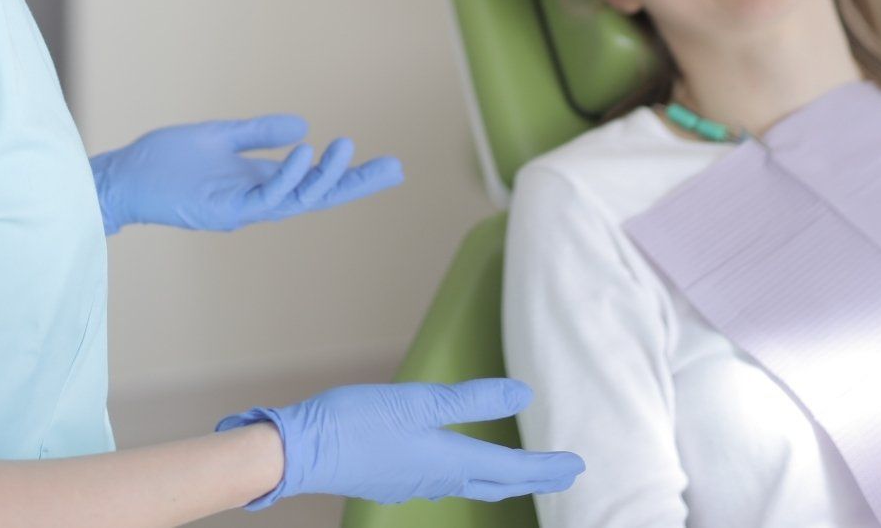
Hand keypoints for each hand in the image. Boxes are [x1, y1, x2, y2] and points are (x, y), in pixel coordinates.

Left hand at [90, 115, 403, 235]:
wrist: (123, 176)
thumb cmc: (164, 160)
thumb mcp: (220, 137)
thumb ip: (258, 132)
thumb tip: (304, 126)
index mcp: (259, 183)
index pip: (313, 182)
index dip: (348, 176)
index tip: (386, 165)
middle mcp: (257, 200)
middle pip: (317, 196)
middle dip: (355, 184)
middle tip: (395, 168)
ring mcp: (241, 208)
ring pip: (297, 199)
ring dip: (324, 176)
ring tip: (348, 148)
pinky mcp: (222, 210)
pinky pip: (265, 198)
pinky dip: (289, 177)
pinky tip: (305, 152)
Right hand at [215, 378, 583, 506]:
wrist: (302, 450)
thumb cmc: (357, 422)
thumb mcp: (420, 401)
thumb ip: (472, 398)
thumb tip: (524, 396)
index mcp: (450, 461)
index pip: (512, 469)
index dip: (548, 467)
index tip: (578, 466)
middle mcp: (438, 479)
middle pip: (497, 482)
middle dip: (533, 477)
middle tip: (563, 472)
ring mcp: (415, 483)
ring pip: (473, 483)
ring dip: (503, 477)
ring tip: (521, 468)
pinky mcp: (394, 479)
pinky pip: (447, 480)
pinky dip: (471, 473)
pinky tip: (460, 462)